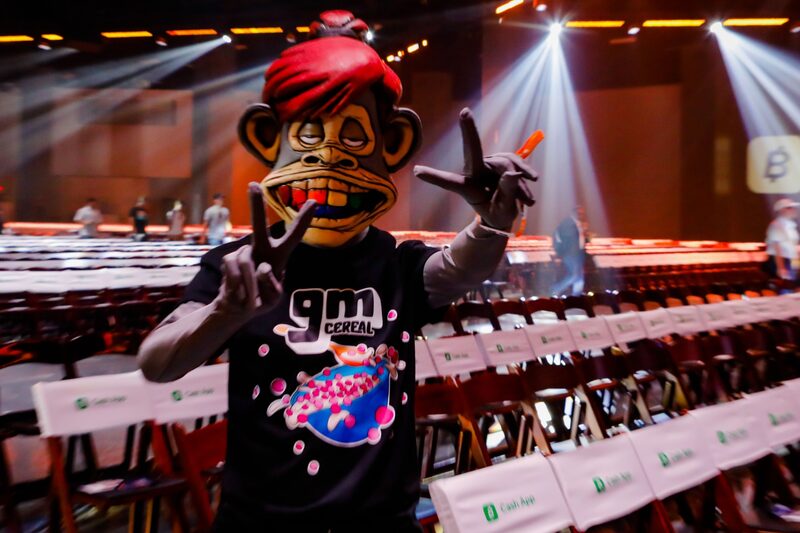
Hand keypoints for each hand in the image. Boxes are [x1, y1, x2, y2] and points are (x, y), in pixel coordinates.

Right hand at [215, 183, 315, 317]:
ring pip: (247, 264)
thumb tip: (261, 269)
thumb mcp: (273, 298)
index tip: (313, 201)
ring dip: (250, 288)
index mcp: (279, 256)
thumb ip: (272, 286)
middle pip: (259, 227)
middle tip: (253, 185)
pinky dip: (239, 289)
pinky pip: (235, 273)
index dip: (303, 220)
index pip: (294, 236)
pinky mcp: (229, 259)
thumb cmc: (261, 299)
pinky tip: (238, 292)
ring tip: (250, 297)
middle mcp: (262, 249)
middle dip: (256, 206)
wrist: (236, 308)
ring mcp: (244, 253)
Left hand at [413, 108, 537, 230]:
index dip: (435, 177)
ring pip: (506, 162)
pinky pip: (515, 160)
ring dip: (519, 180)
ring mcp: (488, 165)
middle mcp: (475, 173)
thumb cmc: (496, 215)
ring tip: (527, 199)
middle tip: (465, 112)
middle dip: (469, 131)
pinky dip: (525, 170)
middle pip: (473, 150)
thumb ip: (507, 193)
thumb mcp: (503, 211)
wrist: (503, 213)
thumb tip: (513, 173)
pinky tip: (533, 179)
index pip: (450, 182)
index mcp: (467, 189)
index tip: (416, 171)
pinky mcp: (501, 161)